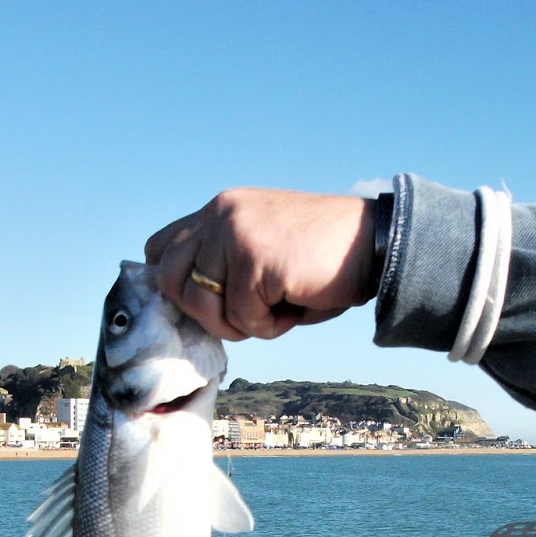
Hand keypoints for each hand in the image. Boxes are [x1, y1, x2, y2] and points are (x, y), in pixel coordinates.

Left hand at [145, 189, 376, 340]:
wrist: (374, 244)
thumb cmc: (321, 259)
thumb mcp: (261, 250)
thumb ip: (223, 264)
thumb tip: (189, 305)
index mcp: (220, 210)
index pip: (161, 248)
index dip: (176, 284)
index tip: (210, 301)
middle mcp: (220, 214)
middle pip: (170, 281)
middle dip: (205, 311)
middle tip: (248, 312)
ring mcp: (235, 234)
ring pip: (203, 304)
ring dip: (240, 322)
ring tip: (276, 307)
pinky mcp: (255, 259)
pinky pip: (242, 317)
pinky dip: (269, 326)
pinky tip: (295, 305)